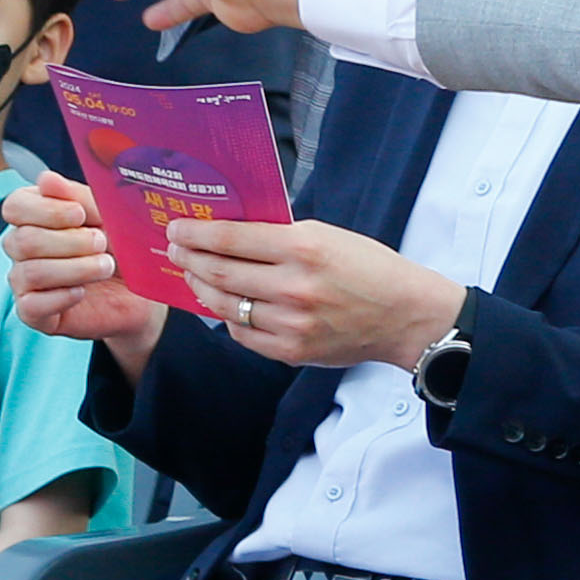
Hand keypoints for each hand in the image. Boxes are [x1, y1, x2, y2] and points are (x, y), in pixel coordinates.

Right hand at [4, 169, 175, 365]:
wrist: (141, 289)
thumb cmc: (120, 245)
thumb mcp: (105, 214)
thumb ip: (77, 196)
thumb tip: (46, 179)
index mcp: (33, 216)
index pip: (14, 206)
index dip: (46, 210)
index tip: (80, 215)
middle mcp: (21, 247)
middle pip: (22, 240)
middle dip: (70, 241)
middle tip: (102, 242)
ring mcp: (24, 282)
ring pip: (30, 272)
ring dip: (75, 268)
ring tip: (105, 266)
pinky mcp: (34, 314)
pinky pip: (31, 306)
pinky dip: (61, 296)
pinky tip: (83, 291)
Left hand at [168, 213, 463, 371]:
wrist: (404, 315)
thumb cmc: (369, 268)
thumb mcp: (329, 236)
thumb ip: (281, 235)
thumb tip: (231, 233)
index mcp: (304, 248)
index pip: (232, 238)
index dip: (197, 233)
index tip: (177, 228)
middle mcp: (294, 286)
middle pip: (220, 272)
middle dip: (189, 258)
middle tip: (175, 250)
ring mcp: (291, 322)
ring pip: (225, 305)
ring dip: (201, 288)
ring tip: (193, 275)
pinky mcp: (291, 350)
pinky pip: (243, 333)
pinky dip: (228, 317)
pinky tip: (224, 305)